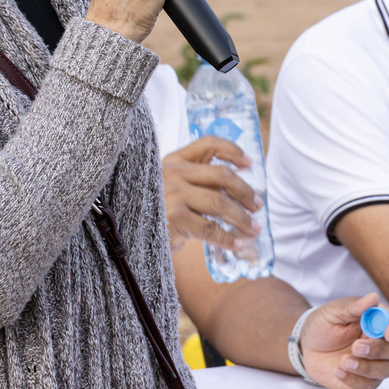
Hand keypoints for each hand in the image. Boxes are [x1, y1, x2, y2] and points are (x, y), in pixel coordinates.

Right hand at [161, 136, 258, 255]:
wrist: (131, 233)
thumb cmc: (158, 210)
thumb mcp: (174, 186)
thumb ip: (199, 181)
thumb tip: (241, 191)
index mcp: (175, 160)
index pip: (209, 144)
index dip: (233, 151)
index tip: (250, 163)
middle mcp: (174, 173)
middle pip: (221, 176)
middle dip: (245, 191)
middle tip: (258, 206)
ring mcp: (173, 194)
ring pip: (219, 202)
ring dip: (242, 217)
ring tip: (253, 228)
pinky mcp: (174, 218)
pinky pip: (210, 228)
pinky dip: (228, 238)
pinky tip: (237, 244)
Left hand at [298, 292, 388, 388]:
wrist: (306, 347)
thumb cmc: (323, 325)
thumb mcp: (333, 312)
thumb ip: (353, 307)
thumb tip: (373, 297)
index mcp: (378, 320)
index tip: (388, 334)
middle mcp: (381, 342)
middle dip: (379, 350)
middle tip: (356, 347)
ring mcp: (375, 362)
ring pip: (388, 369)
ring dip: (368, 368)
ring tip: (344, 361)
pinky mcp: (365, 379)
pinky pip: (370, 385)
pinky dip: (355, 380)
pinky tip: (338, 371)